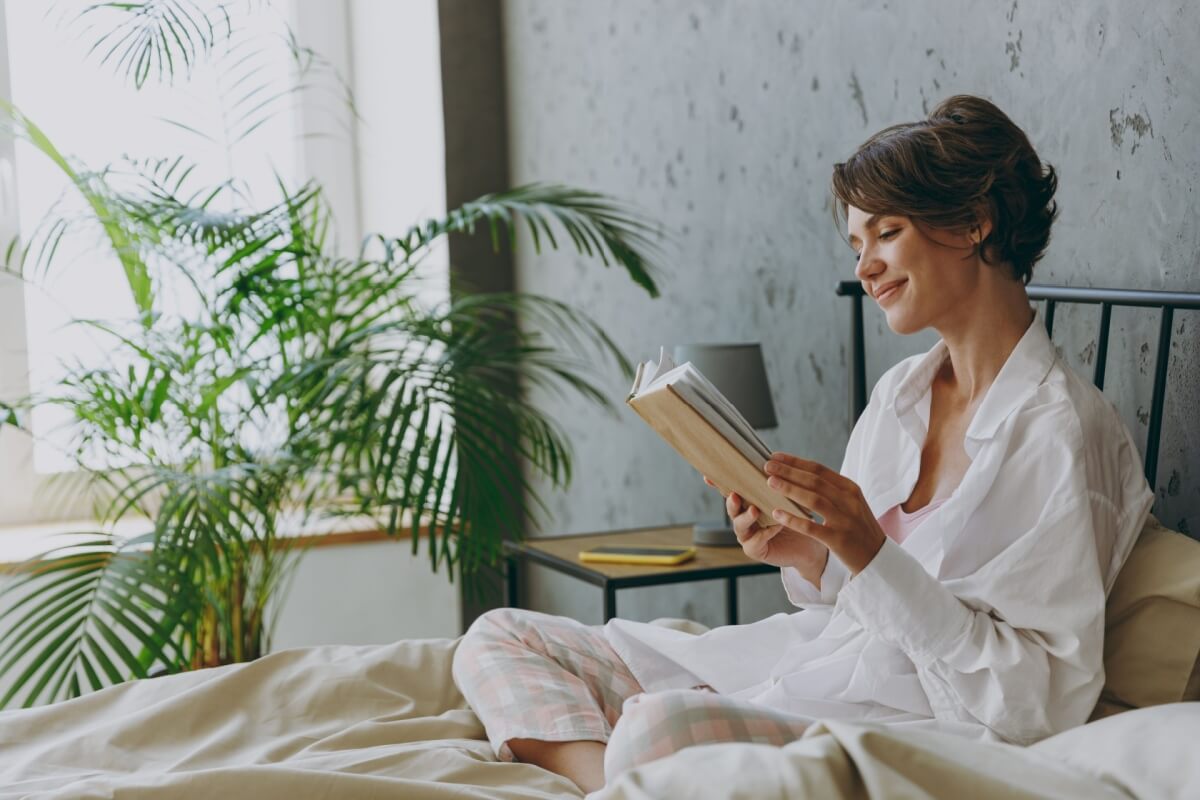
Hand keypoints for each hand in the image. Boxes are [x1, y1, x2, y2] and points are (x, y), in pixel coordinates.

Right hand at [703, 476, 828, 580]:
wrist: (810, 544)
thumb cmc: (797, 517)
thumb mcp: (787, 497)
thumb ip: (776, 484)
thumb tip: (772, 459)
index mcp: (748, 502)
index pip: (731, 490)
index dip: (718, 484)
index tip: (708, 476)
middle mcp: (743, 517)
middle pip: (732, 508)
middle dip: (731, 501)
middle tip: (735, 495)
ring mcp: (747, 535)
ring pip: (740, 525)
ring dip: (746, 517)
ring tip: (755, 510)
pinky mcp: (755, 550)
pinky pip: (754, 543)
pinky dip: (764, 534)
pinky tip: (774, 527)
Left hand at [762, 452, 885, 574]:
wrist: (878, 558)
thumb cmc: (859, 529)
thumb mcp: (851, 504)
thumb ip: (831, 490)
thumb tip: (802, 475)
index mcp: (850, 489)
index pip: (819, 470)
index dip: (795, 462)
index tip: (776, 457)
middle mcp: (849, 501)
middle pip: (814, 481)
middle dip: (788, 471)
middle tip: (767, 465)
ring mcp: (845, 520)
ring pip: (813, 499)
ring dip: (789, 489)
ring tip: (770, 483)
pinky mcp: (839, 540)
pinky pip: (811, 527)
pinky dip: (793, 519)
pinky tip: (777, 513)